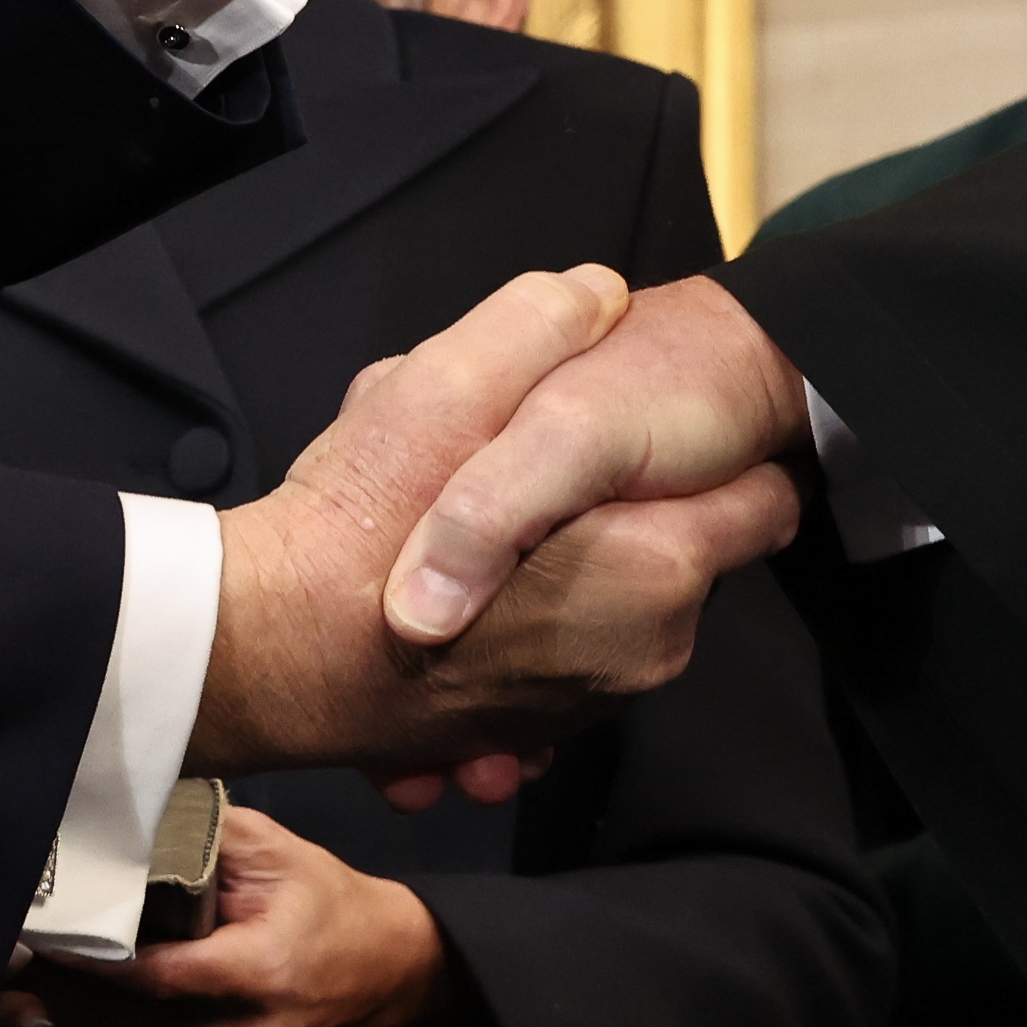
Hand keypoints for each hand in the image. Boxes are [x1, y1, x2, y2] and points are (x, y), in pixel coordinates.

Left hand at [23, 807, 452, 1026]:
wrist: (375, 970)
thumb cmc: (321, 900)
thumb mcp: (275, 849)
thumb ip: (202, 835)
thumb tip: (128, 820)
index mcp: (258, 971)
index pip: (155, 976)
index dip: (91, 957)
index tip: (40, 930)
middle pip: (127, 1017)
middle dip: (65, 983)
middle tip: (13, 949)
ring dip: (80, 1006)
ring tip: (40, 964)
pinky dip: (112, 1022)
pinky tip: (92, 986)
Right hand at [190, 264, 800, 779]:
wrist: (260, 654)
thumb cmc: (358, 531)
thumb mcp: (448, 389)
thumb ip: (537, 333)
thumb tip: (596, 293)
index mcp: (653, 570)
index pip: (766, 503)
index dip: (718, 458)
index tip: (662, 434)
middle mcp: (638, 653)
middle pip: (683, 552)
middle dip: (627, 515)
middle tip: (540, 478)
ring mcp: (582, 704)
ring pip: (609, 604)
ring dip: (565, 573)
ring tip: (482, 537)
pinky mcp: (523, 734)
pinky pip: (552, 662)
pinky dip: (521, 633)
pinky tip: (460, 603)